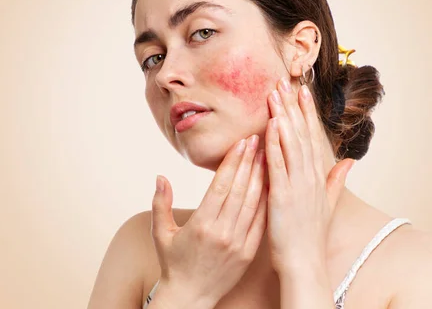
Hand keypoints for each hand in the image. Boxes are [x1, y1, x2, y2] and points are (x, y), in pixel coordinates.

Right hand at [150, 135, 268, 307]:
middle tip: (258, 138)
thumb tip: (160, 176)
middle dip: (250, 161)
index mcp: (201, 225)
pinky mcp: (249, 252)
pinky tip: (272, 183)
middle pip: (241, 189)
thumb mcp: (160, 233)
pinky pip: (261, 221)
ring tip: (268, 154)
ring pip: (254, 203)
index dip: (233, 161)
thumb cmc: (172, 263)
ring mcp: (238, 243)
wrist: (189, 298)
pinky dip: (267, 201)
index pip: (221, 185)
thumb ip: (160, 203)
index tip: (242, 141)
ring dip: (262, 177)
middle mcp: (222, 232)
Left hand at [264, 77, 354, 275]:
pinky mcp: (283, 195)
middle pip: (302, 133)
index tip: (302, 90)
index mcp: (318, 176)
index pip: (312, 136)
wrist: (305, 262)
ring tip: (277, 93)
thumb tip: (350, 161)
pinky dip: (276, 142)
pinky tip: (272, 123)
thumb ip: (337, 179)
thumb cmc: (311, 234)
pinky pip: (279, 163)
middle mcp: (310, 176)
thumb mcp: (328, 203)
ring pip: (291, 143)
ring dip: (284, 116)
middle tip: (286, 81)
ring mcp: (298, 184)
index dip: (307, 112)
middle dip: (293, 106)